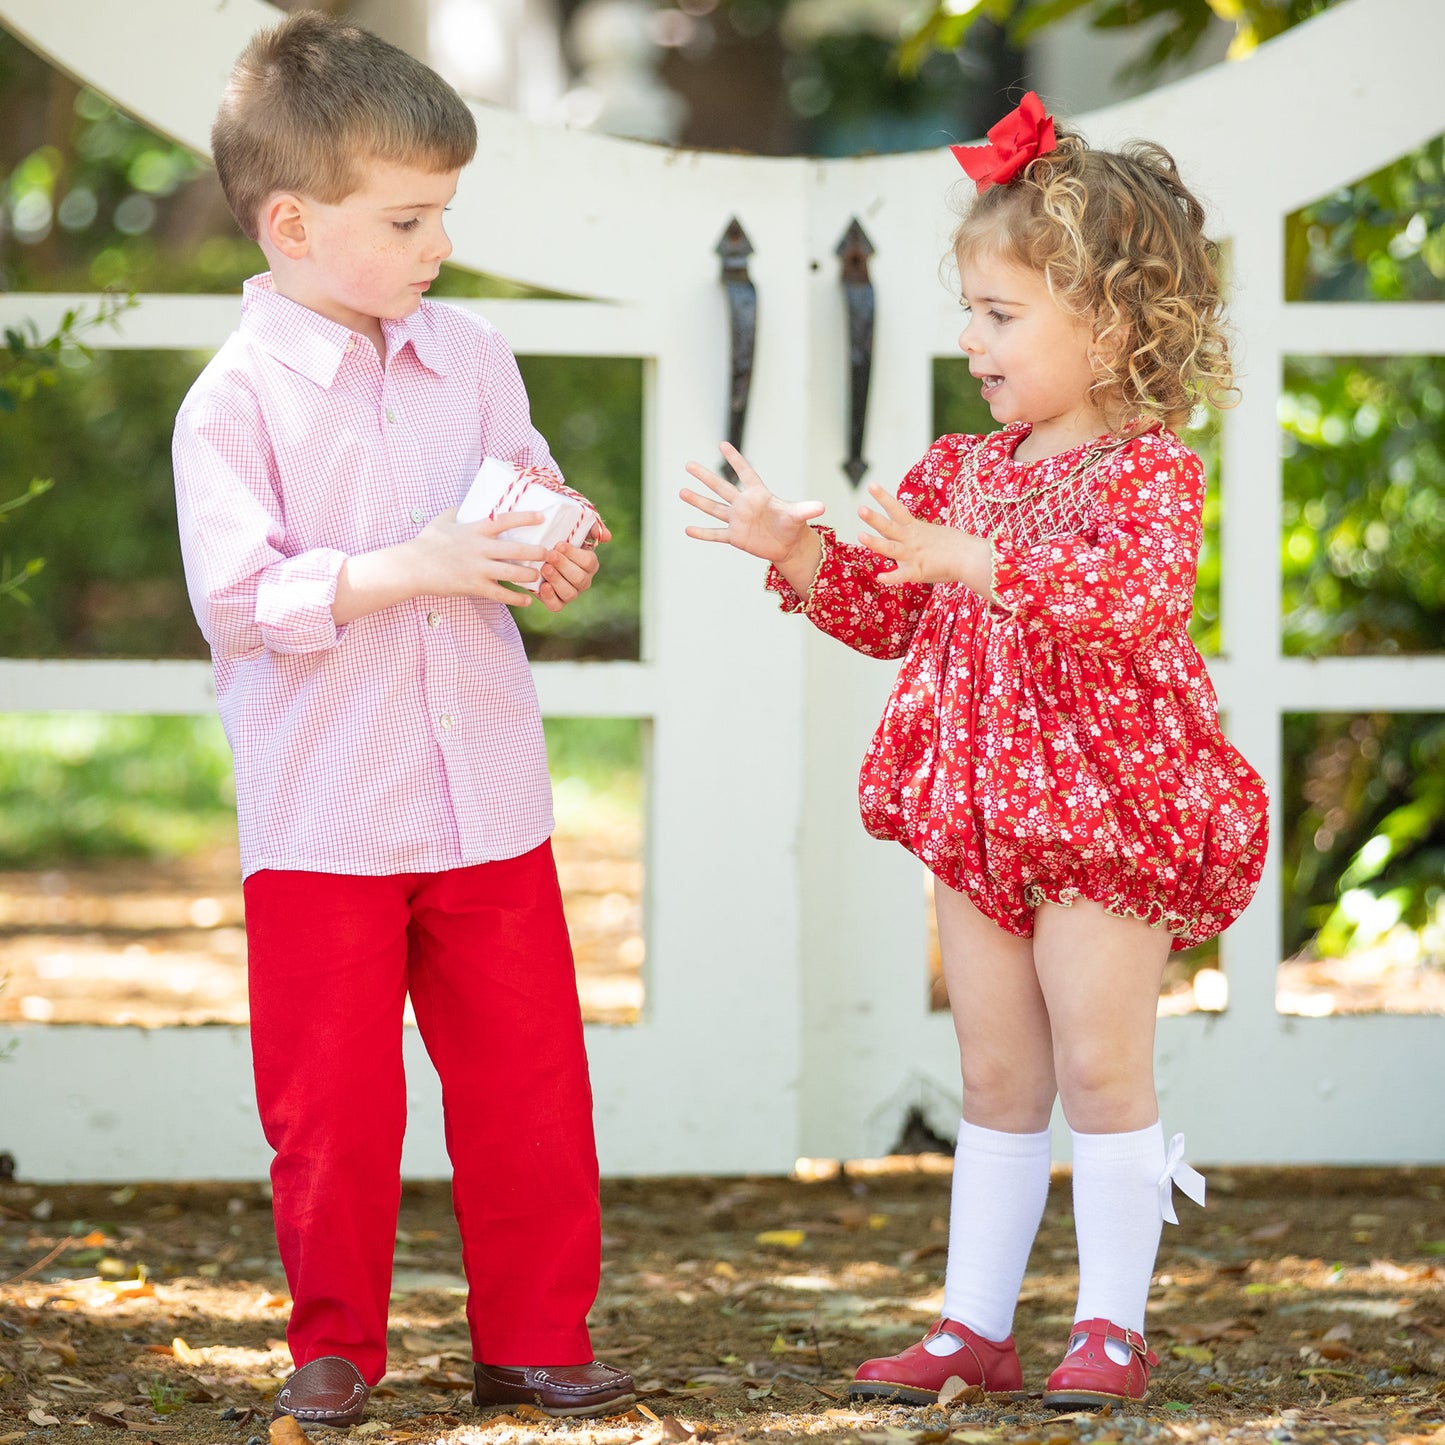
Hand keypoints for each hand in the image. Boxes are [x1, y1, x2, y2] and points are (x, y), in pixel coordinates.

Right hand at [411, 506, 549, 607]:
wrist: (413, 566)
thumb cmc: (428, 542)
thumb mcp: (444, 519)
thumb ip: (460, 510)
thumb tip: (471, 500)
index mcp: (475, 530)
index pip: (505, 520)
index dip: (525, 517)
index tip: (542, 516)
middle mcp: (480, 549)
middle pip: (516, 549)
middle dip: (536, 552)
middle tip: (548, 553)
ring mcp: (478, 569)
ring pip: (513, 573)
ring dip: (530, 575)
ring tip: (538, 575)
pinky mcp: (474, 587)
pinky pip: (501, 595)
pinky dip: (516, 599)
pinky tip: (528, 600)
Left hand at [536, 520, 610, 611]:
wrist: (536, 549)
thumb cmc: (558, 535)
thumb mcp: (574, 524)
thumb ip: (591, 527)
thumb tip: (607, 537)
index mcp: (590, 563)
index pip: (588, 562)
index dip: (574, 554)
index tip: (559, 544)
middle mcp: (583, 580)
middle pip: (579, 578)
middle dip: (564, 566)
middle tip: (550, 555)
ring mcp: (571, 592)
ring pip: (569, 593)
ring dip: (557, 580)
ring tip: (545, 568)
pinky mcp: (556, 602)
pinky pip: (557, 606)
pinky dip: (551, 598)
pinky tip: (543, 587)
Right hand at [681, 442, 824, 565]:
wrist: (787, 544)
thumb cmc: (792, 525)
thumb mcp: (798, 516)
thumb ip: (806, 509)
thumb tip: (822, 506)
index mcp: (759, 494)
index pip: (746, 473)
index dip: (736, 460)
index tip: (723, 445)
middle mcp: (744, 505)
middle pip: (721, 487)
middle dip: (706, 476)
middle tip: (689, 464)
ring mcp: (737, 520)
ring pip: (714, 508)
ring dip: (698, 501)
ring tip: (681, 491)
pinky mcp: (735, 537)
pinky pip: (716, 534)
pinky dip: (703, 533)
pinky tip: (688, 529)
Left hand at [858, 483, 989, 590]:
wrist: (971, 557)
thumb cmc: (957, 546)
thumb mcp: (934, 534)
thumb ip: (919, 536)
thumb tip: (912, 536)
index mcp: (916, 529)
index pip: (897, 510)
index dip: (883, 498)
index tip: (871, 486)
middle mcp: (911, 540)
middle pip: (889, 527)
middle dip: (874, 518)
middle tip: (860, 509)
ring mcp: (913, 555)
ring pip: (890, 548)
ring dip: (875, 542)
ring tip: (860, 536)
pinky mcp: (918, 572)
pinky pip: (902, 575)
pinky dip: (892, 577)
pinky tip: (880, 577)